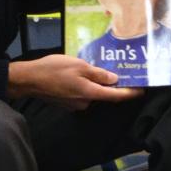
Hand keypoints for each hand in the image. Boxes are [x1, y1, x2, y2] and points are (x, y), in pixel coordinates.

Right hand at [7, 55, 140, 111]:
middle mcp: (85, 102)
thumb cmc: (53, 69)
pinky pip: (80, 94)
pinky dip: (82, 86)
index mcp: (90, 92)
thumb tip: (114, 80)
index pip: (116, 96)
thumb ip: (98, 74)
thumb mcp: (79, 65)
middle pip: (103, 94)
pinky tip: (74, 75)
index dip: (130, 94)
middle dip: (108, 84)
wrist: (29, 80)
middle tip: (112, 69)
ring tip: (87, 68)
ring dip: (93, 83)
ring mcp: (75, 105)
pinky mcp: (67, 104)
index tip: (142, 90)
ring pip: (91, 93)